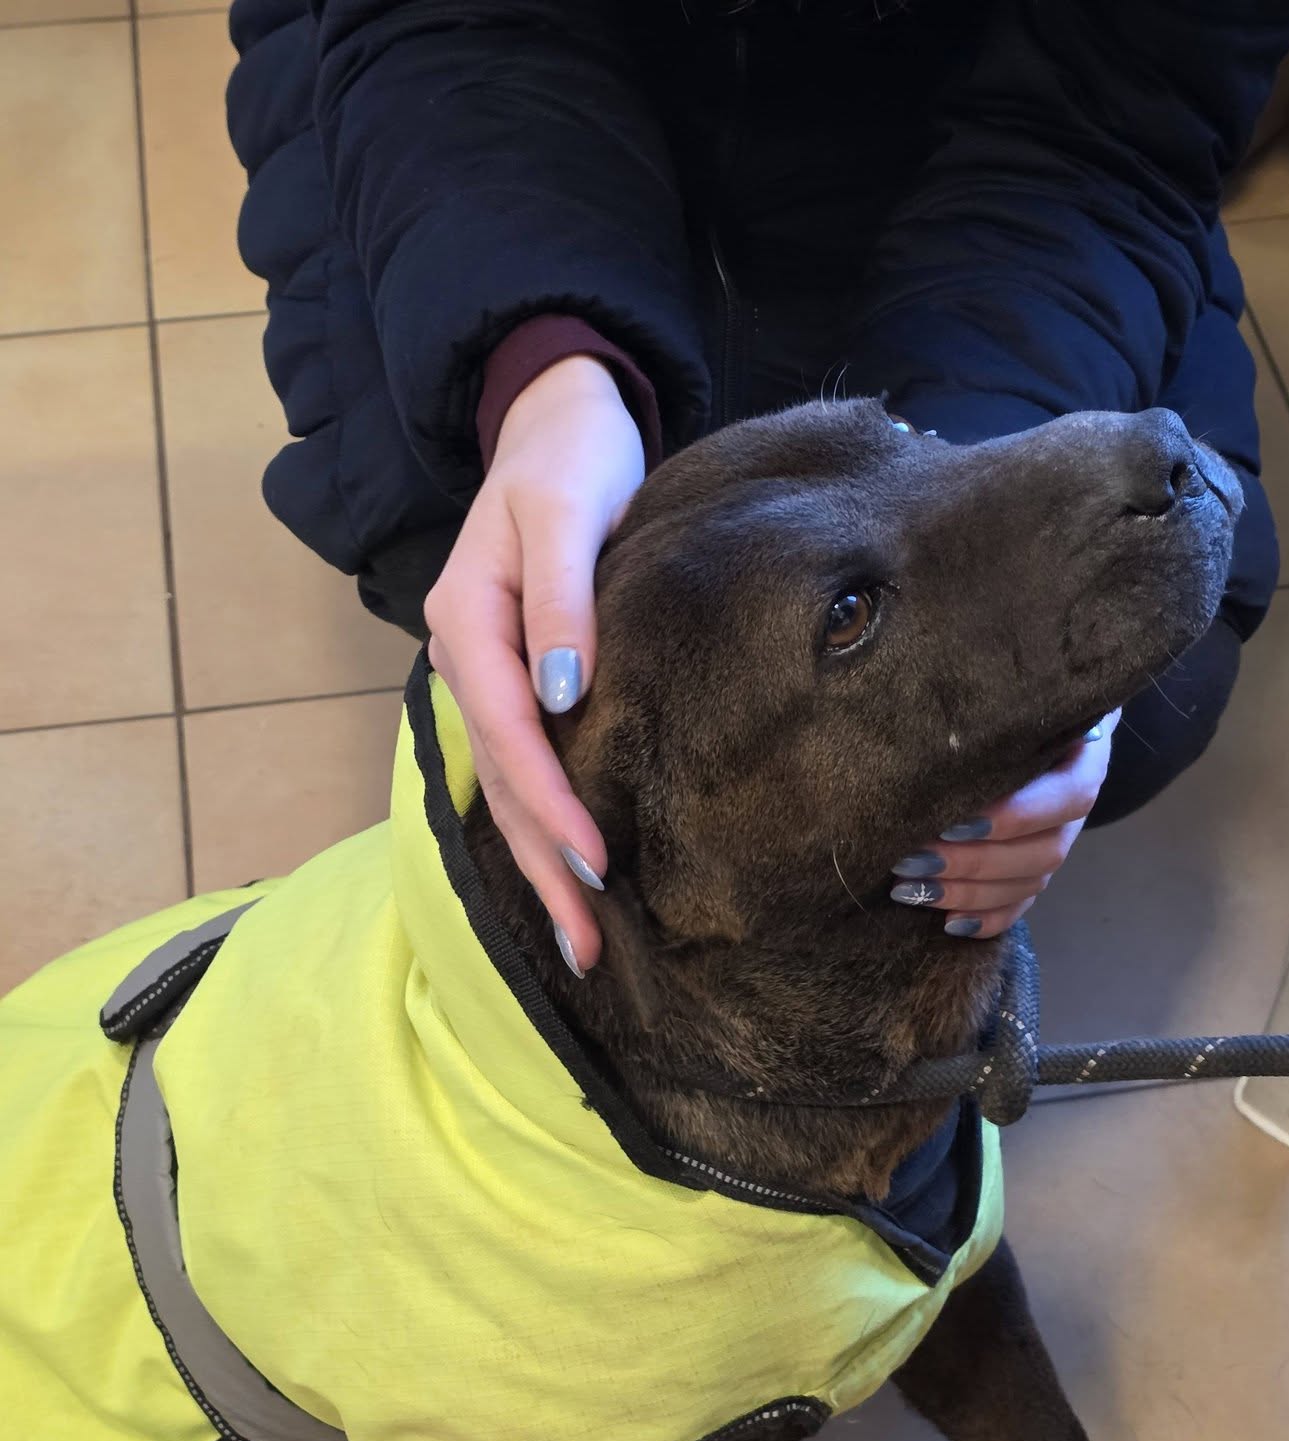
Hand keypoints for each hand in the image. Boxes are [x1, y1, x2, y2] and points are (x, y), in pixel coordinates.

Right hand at [424, 355, 645, 974]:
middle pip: (504, 784)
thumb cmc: (571, 459)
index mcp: (468, 621)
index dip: (550, 804)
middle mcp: (467, 661)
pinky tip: (572, 882)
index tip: (598, 863)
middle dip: (544, 869)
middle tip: (590, 947)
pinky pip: (525, 773)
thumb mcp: (566, 507)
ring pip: (510, 790)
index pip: (510, 733)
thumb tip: (564, 689)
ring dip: (542, 869)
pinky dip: (546, 830)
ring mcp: (488, 679)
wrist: (560, 422)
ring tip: (583, 943)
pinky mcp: (517, 686)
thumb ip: (564, 595)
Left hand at [888, 712, 1119, 938]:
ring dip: (968, 894)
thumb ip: (994, 708)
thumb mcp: (1010, 691)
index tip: (954, 823)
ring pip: (1029, 883)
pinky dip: (988, 920)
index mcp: (1082, 757)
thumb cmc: (1012, 695)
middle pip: (1043, 851)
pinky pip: (1021, 905)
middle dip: (972, 863)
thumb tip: (937, 707)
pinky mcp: (1035, 869)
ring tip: (909, 890)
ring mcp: (1058, 841)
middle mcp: (1074, 807)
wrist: (1030, 711)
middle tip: (909, 860)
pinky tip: (949, 924)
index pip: (1067, 797)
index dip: (1015, 818)